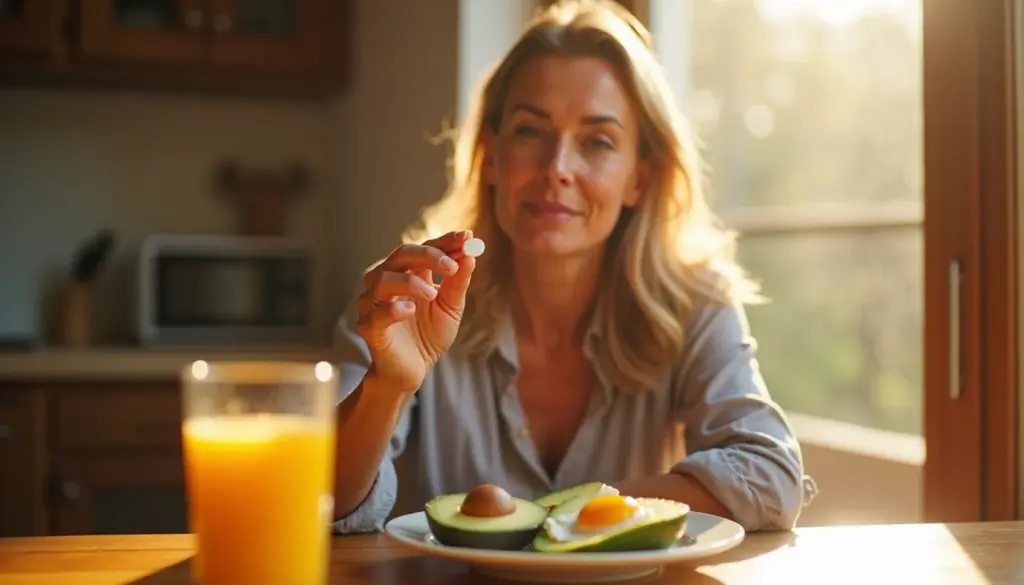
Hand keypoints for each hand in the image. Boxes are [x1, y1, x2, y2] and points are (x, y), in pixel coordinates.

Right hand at [356, 230, 477, 392]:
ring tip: (432, 294)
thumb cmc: (429, 335)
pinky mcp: (369, 327)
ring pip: (383, 280)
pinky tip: (410, 310)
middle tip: (452, 266)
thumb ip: (458, 283)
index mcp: (409, 273)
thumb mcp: (451, 307)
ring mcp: (374, 303)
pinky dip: (393, 309)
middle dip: (428, 256)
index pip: (424, 247)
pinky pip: (376, 313)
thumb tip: (470, 255)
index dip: (444, 241)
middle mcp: (388, 282)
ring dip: (411, 282)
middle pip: (402, 255)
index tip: (466, 238)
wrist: (414, 370)